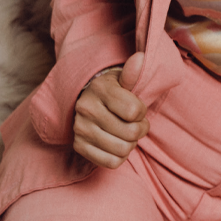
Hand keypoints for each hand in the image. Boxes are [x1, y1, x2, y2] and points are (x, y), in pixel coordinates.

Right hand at [72, 52, 149, 167]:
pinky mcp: (79, 146)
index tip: (137, 109)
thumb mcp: (123, 79)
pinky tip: (116, 143)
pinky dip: (120, 156)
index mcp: (99, 88)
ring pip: (122, 150)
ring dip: (131, 144)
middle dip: (140, 130)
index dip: (142, 113)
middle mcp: (86, 109)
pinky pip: (112, 162)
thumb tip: (141, 58)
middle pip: (131, 133)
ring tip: (126, 133)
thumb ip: (132, 73)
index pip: (134, 111)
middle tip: (136, 124)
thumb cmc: (113, 91)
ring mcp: (80, 129)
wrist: (87, 101)